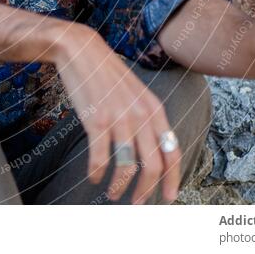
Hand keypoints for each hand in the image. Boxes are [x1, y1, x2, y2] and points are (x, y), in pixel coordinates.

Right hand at [52, 24, 180, 203]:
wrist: (81, 50)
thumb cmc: (106, 74)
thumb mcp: (135, 93)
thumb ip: (145, 117)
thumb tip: (152, 148)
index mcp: (154, 109)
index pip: (172, 152)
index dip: (173, 180)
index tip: (168, 198)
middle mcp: (141, 115)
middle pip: (152, 166)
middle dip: (146, 192)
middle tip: (136, 204)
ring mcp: (119, 118)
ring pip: (126, 167)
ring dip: (119, 187)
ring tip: (112, 194)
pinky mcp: (96, 120)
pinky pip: (100, 157)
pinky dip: (97, 173)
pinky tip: (93, 177)